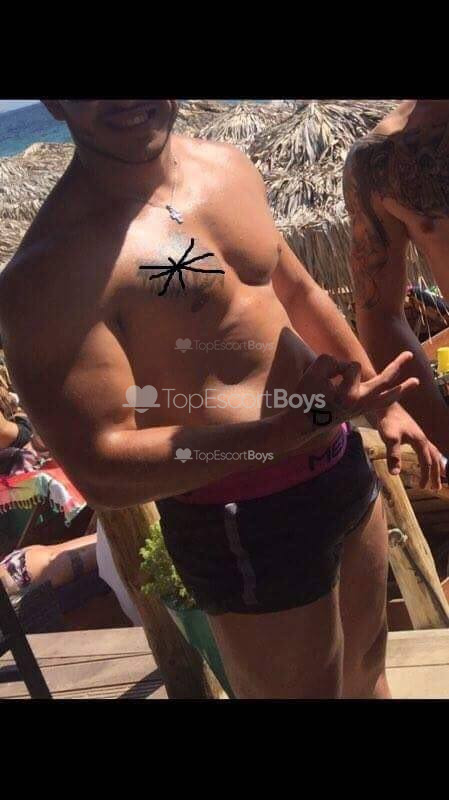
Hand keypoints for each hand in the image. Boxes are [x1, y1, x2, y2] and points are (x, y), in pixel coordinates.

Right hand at [296, 350, 417, 417]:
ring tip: (415, 382)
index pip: (351, 367)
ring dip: (401, 389)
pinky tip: (397, 392)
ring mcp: (360, 410)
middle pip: (384, 380)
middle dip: (397, 366)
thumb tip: (344, 367)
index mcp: (349, 396)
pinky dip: (388, 398)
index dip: (338, 366)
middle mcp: (359, 404)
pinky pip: (379, 405)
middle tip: (409, 355)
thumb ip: (330, 361)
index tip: (325, 379)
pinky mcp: (357, 413)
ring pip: (386, 397)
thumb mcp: (313, 371)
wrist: (301, 424)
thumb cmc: (305, 398)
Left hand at [375, 403, 442, 489]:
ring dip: (437, 466)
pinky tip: (429, 460)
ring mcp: (421, 436)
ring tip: (441, 476)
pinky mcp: (416, 434)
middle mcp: (424, 439)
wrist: (387, 406)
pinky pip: (429, 448)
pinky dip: (433, 457)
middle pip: (434, 459)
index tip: (422, 487)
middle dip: (436, 474)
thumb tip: (395, 474)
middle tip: (435, 488)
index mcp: (420, 442)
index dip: (425, 476)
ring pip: (434, 453)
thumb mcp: (390, 439)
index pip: (426, 462)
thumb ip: (393, 456)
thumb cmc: (389, 422)